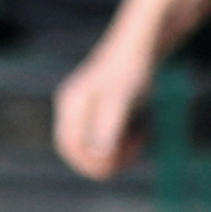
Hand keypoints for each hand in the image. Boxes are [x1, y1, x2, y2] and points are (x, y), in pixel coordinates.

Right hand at [52, 36, 155, 178]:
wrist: (142, 45)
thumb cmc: (131, 71)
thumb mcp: (120, 100)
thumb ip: (108, 127)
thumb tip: (99, 155)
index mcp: (71, 104)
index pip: (69, 146)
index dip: (89, 164)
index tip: (118, 166)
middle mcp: (72, 107)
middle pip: (79, 150)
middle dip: (105, 160)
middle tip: (134, 154)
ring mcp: (85, 110)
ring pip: (94, 149)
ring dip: (117, 154)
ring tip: (140, 141)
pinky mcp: (99, 112)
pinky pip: (105, 141)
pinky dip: (122, 145)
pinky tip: (140, 135)